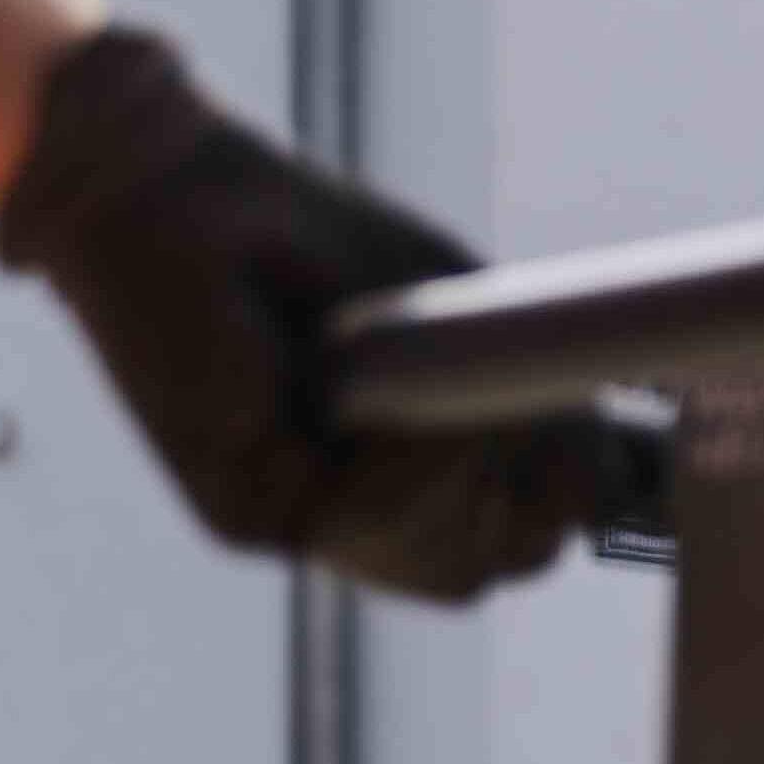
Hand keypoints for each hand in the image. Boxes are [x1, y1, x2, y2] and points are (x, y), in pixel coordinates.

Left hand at [0, 23, 606, 598]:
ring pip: (441, 565)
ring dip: (460, 472)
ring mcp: (294, 522)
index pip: (509, 543)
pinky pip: (365, 523)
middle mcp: (341, 513)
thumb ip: (517, 398)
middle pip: (481, 570)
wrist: (169, 192)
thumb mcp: (449, 318)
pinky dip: (401, 456)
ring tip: (424, 378)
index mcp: (396, 470)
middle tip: (497, 406)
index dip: (560, 498)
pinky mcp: (243, 514)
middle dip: (525, 497)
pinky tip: (374, 385)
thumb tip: (595, 486)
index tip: (570, 428)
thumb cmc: (306, 237)